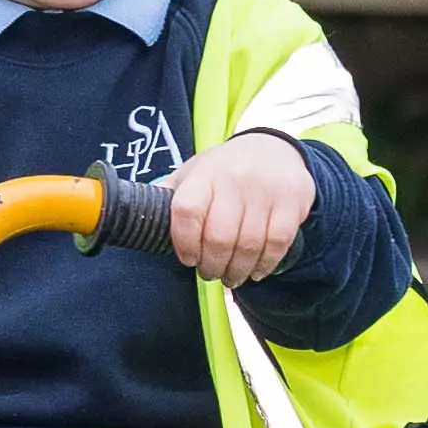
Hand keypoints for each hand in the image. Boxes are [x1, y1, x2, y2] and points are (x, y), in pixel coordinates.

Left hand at [168, 132, 314, 284]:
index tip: (188, 259)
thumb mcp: (194, 173)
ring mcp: (265, 190)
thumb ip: (169, 196)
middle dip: (211, 266)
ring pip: (248, 245)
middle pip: (218, 237)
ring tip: (231, 278)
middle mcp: (234, 179)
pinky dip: (264, 265)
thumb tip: (136, 219)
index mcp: (203, 174)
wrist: (274, 149)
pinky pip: (277, 244)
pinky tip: (255, 271)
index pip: (186, 211)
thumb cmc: (225, 170)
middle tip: (210, 274)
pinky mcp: (291, 201)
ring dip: (237, 272)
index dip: (183, 243)